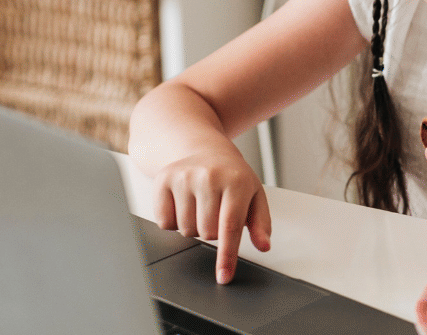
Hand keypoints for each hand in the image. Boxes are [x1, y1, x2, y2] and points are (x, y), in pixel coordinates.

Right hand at [152, 143, 270, 283]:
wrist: (204, 149)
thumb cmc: (232, 175)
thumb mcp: (254, 194)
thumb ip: (261, 222)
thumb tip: (264, 245)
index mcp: (236, 181)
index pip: (230, 226)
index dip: (227, 255)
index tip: (224, 276)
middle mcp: (209, 177)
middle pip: (206, 233)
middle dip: (212, 231)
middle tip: (216, 210)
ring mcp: (184, 177)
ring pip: (186, 230)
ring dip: (194, 226)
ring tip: (201, 204)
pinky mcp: (163, 179)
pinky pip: (164, 222)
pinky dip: (174, 221)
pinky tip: (184, 203)